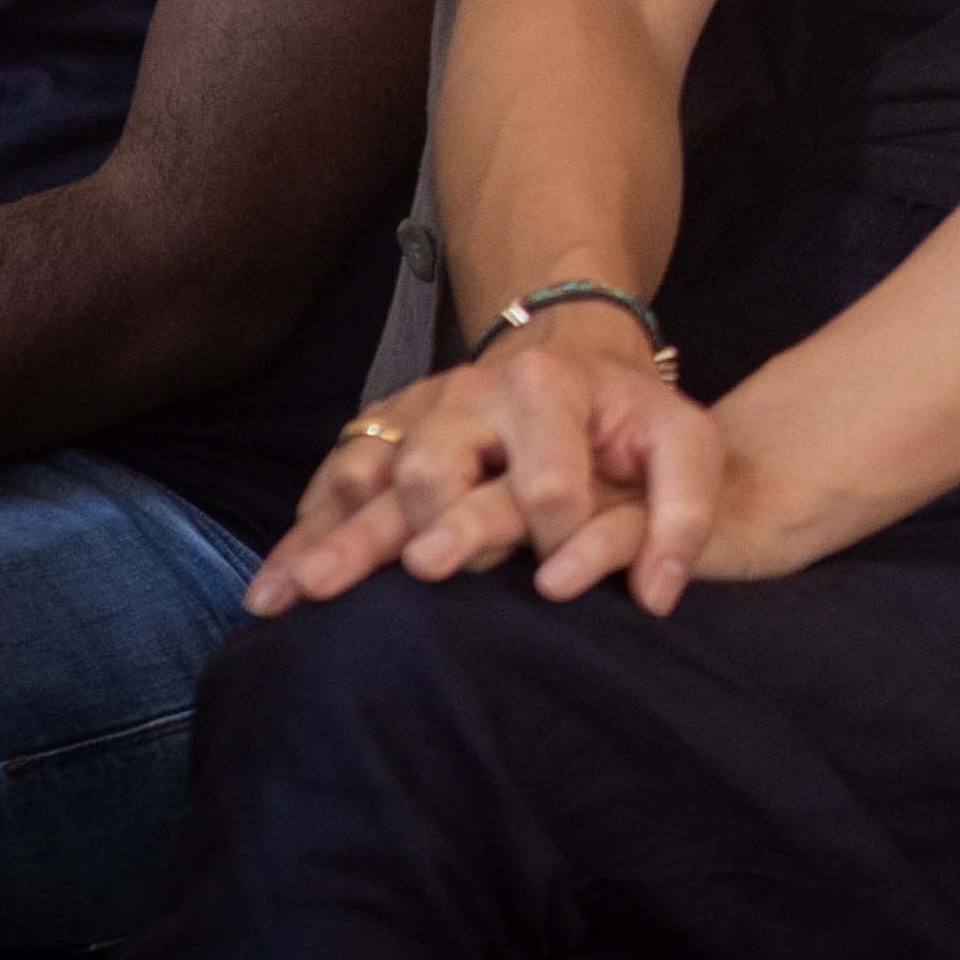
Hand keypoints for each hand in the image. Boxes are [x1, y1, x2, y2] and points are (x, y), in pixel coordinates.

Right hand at [250, 317, 724, 619]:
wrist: (570, 362)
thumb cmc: (628, 422)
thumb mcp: (686, 447)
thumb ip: (686, 516)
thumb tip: (656, 596)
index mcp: (548, 390)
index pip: (544, 481)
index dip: (558, 535)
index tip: (558, 581)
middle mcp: (467, 396)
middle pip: (433, 470)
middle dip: (424, 527)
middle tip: (420, 573)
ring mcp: (414, 416)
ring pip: (364, 479)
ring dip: (333, 540)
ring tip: (299, 597)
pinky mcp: (379, 436)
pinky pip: (330, 486)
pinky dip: (300, 537)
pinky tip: (273, 590)